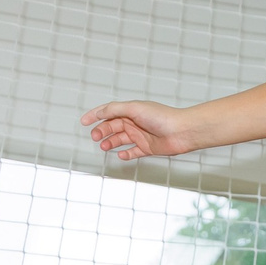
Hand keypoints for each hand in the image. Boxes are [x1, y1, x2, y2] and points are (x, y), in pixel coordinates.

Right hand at [82, 99, 197, 159]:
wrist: (182, 131)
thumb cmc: (162, 117)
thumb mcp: (134, 109)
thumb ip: (115, 110)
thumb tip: (100, 112)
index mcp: (131, 110)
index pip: (109, 111)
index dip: (95, 115)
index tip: (83, 121)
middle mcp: (135, 122)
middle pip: (112, 126)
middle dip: (101, 131)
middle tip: (95, 137)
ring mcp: (141, 135)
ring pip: (120, 140)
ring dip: (110, 143)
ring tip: (104, 147)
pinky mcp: (148, 148)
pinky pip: (133, 152)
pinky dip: (125, 154)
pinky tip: (120, 155)